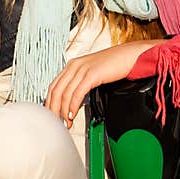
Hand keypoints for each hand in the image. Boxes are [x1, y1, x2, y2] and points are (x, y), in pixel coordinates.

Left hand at [45, 39, 164, 127]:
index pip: (53, 86)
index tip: (52, 115)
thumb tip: (72, 102)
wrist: (129, 56)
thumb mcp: (92, 73)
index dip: (50, 103)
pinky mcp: (91, 74)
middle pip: (56, 91)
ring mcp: (82, 69)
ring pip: (65, 93)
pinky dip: (73, 106)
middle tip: (56, 122)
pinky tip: (73, 114)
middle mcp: (74, 66)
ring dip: (63, 111)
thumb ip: (80, 83)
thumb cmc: (114, 65)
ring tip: (66, 122)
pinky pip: (77, 93)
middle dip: (54, 109)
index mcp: (72, 65)